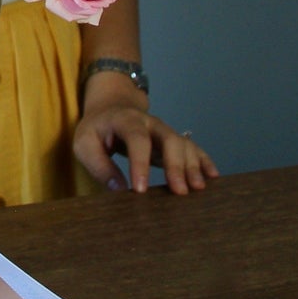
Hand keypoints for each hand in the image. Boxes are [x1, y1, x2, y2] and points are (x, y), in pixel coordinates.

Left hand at [73, 77, 219, 194]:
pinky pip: (192, 147)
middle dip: (175, 165)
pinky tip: (213, 177)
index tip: (141, 190)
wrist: (111, 107)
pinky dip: (204, 160)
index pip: (136, 139)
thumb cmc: (96, 129)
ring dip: (192, 166)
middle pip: (168, 139)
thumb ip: (99, 165)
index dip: (140, 164)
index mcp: (126, 120)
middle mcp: (150, 123)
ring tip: (199, 189)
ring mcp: (164, 130)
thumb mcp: (84, 143)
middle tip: (179, 191)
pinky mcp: (173, 140)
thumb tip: (118, 190)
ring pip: (183, 144)